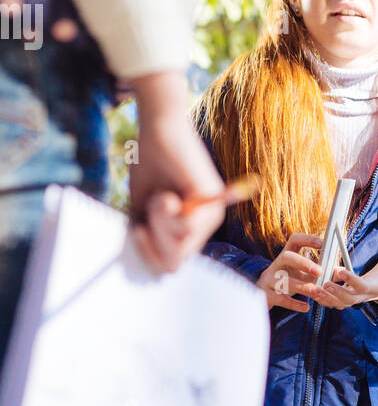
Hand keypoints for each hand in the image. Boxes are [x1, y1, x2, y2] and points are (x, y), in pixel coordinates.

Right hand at [128, 71, 226, 273]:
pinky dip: (166, 213)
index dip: (149, 257)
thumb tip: (153, 273)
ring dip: (158, 222)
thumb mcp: (141, 212)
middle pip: (174, 263)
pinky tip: (168, 194)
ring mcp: (212, 214)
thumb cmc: (149, 168)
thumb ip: (146, 238)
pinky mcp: (211, 201)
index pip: (171, 265)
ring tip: (162, 195)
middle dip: (152, 240)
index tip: (136, 233)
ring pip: (178, 246)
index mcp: (190, 229)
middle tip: (151, 209)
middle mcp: (206, 225)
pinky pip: (184, 228)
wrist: (157, 131)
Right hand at [256, 233, 326, 311]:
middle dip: (303, 263)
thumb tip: (342, 272)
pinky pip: (281, 299)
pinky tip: (306, 307)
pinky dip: (294, 304)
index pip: (294, 240)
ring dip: (303, 286)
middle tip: (319, 271)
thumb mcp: (302, 272)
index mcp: (287, 254)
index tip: (322, 243)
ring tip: (317, 291)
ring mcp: (270, 279)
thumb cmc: (288, 278)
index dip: (307, 239)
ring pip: (285, 281)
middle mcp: (277, 264)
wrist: (264, 292)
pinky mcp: (267, 295)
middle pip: (287, 257)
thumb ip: (321, 271)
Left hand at [309, 238, 377, 310]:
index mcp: (374, 286)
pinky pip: (333, 302)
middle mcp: (363, 296)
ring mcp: (354, 299)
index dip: (351, 280)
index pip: (362, 285)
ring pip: (338, 303)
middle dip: (335, 292)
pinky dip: (323, 299)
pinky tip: (311, 291)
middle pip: (348, 298)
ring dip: (325, 298)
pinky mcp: (347, 298)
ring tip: (312, 289)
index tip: (340, 271)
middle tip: (323, 283)